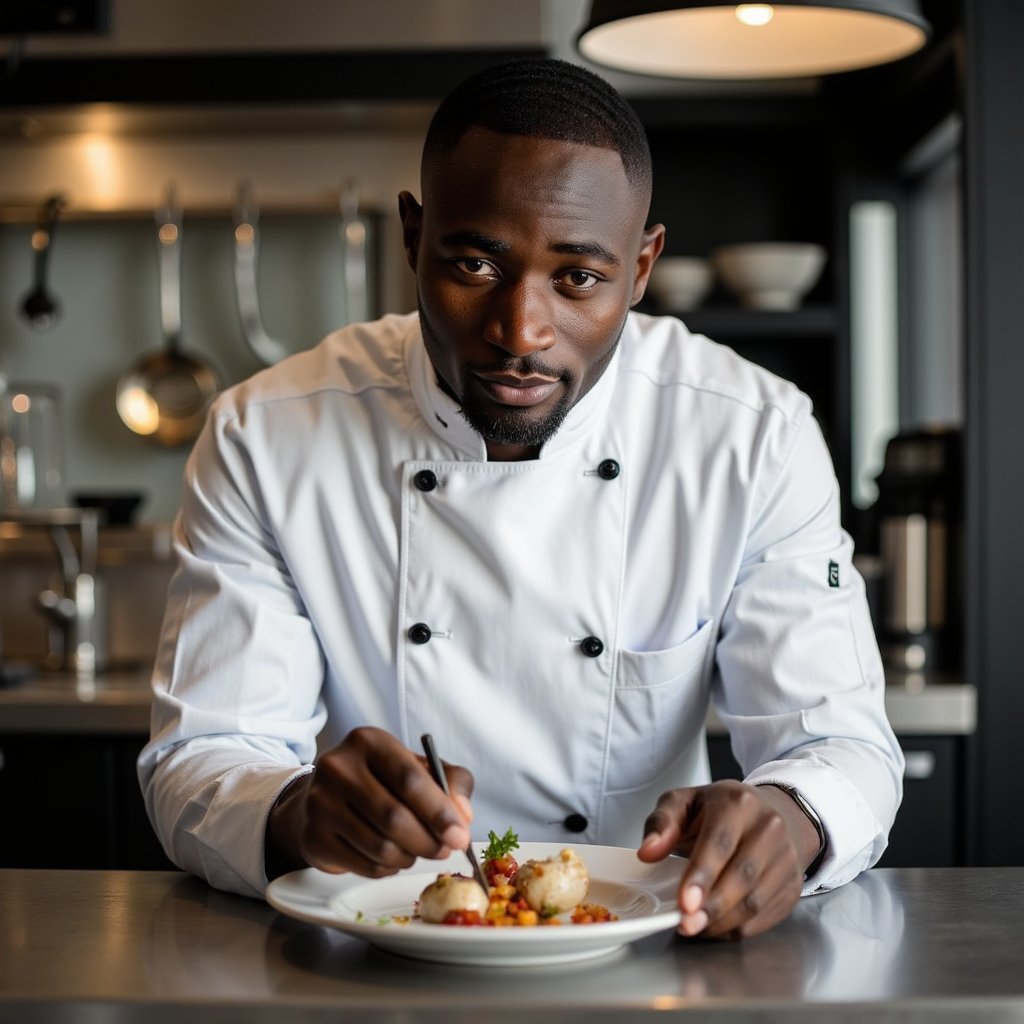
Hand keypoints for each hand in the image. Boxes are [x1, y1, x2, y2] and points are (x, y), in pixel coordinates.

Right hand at [265, 726, 472, 879]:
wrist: (324, 797)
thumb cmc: (381, 781)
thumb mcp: (420, 768)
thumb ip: (452, 783)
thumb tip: (463, 816)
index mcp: (368, 741)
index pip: (409, 779)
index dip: (439, 811)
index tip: (460, 836)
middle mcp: (338, 767)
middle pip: (394, 817)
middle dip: (429, 841)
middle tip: (445, 850)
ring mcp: (320, 803)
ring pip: (380, 846)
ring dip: (410, 856)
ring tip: (417, 850)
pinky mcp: (313, 837)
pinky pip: (364, 866)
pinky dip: (388, 868)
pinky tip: (393, 857)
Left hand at [636, 780, 818, 939]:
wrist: (773, 812)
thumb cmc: (721, 809)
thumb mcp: (685, 802)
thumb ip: (662, 823)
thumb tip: (648, 851)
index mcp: (737, 802)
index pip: (720, 842)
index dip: (702, 875)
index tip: (685, 902)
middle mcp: (768, 828)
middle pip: (741, 875)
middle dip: (712, 906)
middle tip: (686, 924)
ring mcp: (786, 857)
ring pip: (755, 900)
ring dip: (723, 921)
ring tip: (696, 928)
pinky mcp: (793, 885)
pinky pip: (766, 915)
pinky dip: (738, 928)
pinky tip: (716, 927)